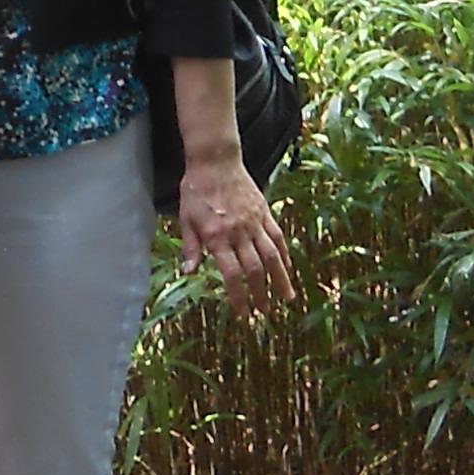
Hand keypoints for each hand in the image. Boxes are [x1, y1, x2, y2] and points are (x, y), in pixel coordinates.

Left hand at [174, 155, 295, 308]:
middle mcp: (238, 232)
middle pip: (255, 270)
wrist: (215, 161)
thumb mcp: (185, 219)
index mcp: (217, 237)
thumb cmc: (196, 190)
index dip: (239, 296)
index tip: (243, 313)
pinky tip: (288, 268)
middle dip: (261, 294)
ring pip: (272, 256)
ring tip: (287, 298)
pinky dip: (284, 254)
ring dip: (280, 279)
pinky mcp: (264, 212)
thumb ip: (189, 247)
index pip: (232, 274)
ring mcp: (254, 222)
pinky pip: (278, 237)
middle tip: (265, 312)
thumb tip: (188, 272)